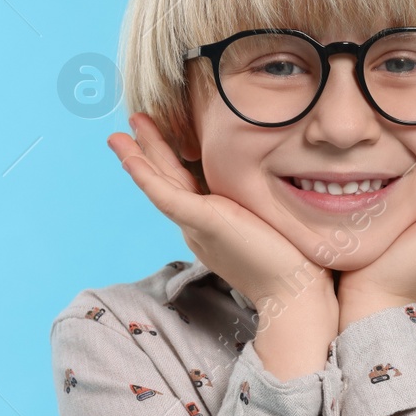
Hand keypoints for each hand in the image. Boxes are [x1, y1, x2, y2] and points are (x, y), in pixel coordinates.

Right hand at [107, 113, 333, 311]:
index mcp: (212, 226)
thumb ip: (260, 205)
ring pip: (160, 186)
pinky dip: (145, 176)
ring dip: (138, 157)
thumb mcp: (270, 221)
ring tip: (119, 133)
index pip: (185, 186)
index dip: (170, 160)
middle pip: (167, 181)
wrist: (296, 293)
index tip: (162, 136)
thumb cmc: (295, 261)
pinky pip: (166, 196)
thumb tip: (275, 183)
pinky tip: (130, 158)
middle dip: (147, 152)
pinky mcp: (205, 224)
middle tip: (133, 121)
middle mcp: (198, 227)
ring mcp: (198, 227)